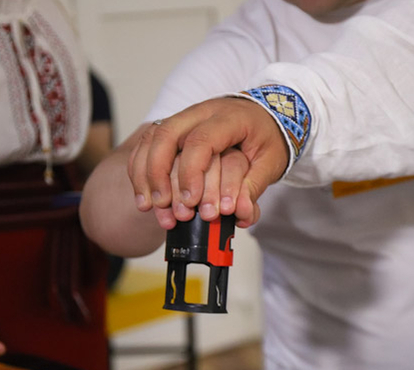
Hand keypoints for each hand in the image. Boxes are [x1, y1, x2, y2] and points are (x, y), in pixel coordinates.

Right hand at [129, 97, 287, 227]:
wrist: (265, 115)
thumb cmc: (268, 137)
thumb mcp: (272, 162)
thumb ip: (254, 186)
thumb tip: (241, 213)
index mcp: (229, 118)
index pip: (201, 141)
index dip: (191, 173)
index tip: (191, 201)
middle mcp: (202, 113)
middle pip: (167, 134)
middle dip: (159, 173)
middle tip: (163, 204)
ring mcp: (185, 117)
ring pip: (152, 137)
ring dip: (145, 173)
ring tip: (148, 205)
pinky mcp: (175, 127)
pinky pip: (148, 142)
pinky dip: (141, 169)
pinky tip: (144, 194)